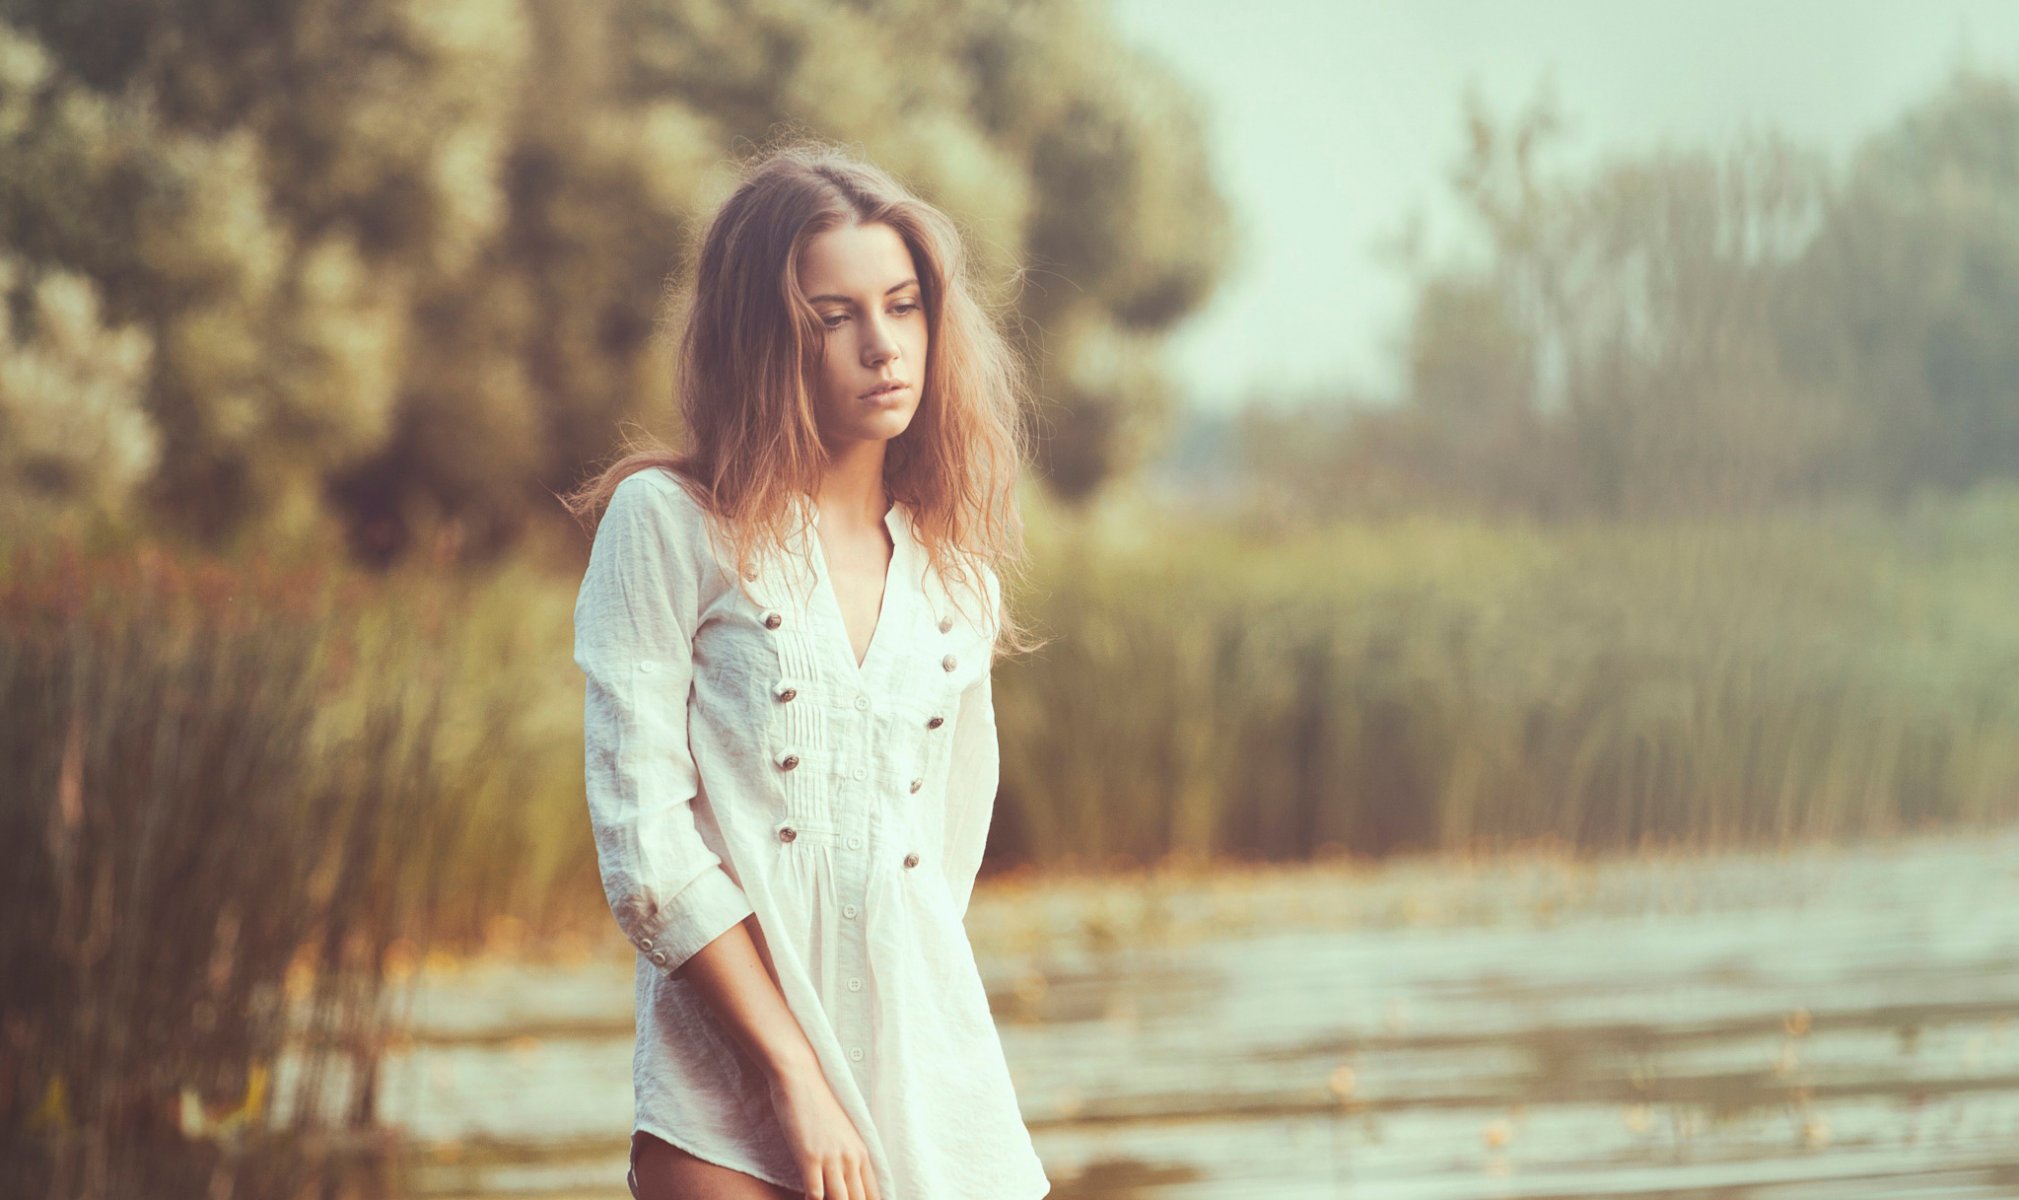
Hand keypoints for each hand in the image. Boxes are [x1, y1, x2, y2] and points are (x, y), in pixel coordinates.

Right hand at [767, 1065, 881, 1199]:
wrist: (801, 1078)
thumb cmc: (818, 1104)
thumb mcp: (843, 1132)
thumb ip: (849, 1156)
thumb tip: (848, 1178)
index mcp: (863, 1153)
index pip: (874, 1195)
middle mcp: (851, 1158)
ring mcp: (831, 1158)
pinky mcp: (810, 1157)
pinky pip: (815, 1194)